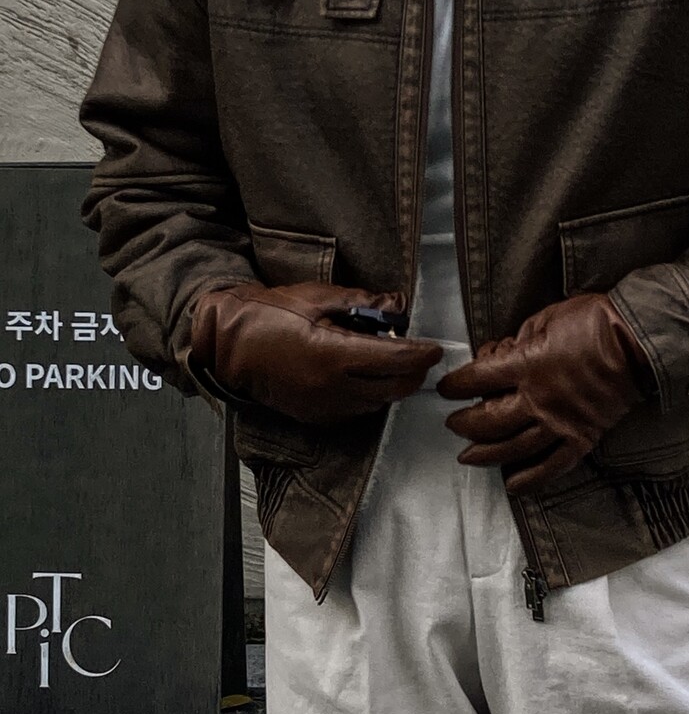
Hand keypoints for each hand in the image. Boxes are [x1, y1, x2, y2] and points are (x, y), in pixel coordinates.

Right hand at [189, 280, 443, 423]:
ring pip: (378, 402)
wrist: (227, 344)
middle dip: (414, 373)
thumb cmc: (268, 314)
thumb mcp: (315, 297)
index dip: (422, 354)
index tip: (436, 348)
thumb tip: (397, 304)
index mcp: (334, 354)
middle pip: (394, 387)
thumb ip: (360, 303)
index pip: (396, 359)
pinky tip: (363, 376)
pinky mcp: (315, 416)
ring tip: (388, 362)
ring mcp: (323, 406)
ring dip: (391, 385)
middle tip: (419, 356)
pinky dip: (369, 396)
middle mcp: (332, 387)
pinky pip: (355, 410)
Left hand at [436, 292, 656, 493]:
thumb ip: (518, 340)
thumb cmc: (594, 320)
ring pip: (513, 448)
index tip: (446, 389)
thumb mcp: (546, 317)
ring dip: (485, 454)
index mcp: (526, 365)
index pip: (476, 380)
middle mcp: (538, 399)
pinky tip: (512, 484)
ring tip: (467, 457)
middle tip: (453, 424)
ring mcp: (560, 422)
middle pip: (488, 420)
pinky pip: (552, 466)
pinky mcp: (582, 437)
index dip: (455, 386)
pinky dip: (530, 479)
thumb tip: (499, 356)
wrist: (639, 339)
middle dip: (464, 423)